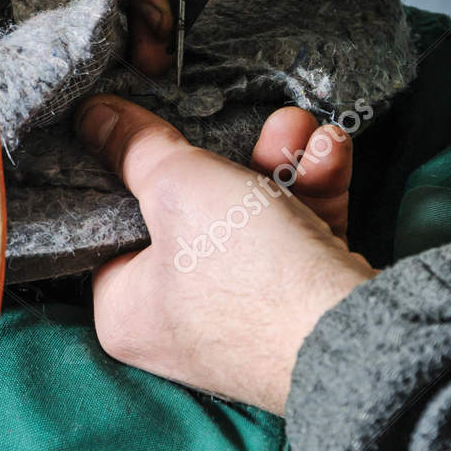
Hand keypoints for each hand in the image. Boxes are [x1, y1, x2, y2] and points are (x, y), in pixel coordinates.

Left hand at [77, 95, 375, 414]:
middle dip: (229, 154)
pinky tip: (328, 151)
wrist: (361, 334)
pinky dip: (311, 192)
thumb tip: (90, 116)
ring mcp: (243, 317)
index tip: (145, 125)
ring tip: (295, 126)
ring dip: (278, 163)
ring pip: (249, 218)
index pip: (111, 225)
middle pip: (188, 213)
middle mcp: (177, 322)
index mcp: (125, 310)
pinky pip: (293, 237)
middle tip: (240, 118)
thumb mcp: (178, 187)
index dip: (128, 169)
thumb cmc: (249, 272)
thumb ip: (134, 146)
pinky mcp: (298, 307)